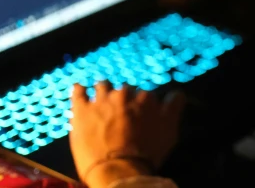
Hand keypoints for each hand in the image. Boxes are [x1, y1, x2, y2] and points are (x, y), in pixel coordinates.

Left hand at [70, 82, 185, 187]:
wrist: (118, 169)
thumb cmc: (147, 153)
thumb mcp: (170, 130)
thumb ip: (173, 107)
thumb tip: (176, 94)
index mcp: (146, 98)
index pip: (147, 95)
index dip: (144, 106)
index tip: (142, 116)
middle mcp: (124, 94)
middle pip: (125, 90)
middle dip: (125, 99)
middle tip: (123, 114)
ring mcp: (102, 100)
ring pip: (103, 86)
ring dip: (105, 90)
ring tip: (102, 99)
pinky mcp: (82, 110)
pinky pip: (78, 92)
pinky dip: (79, 89)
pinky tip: (79, 89)